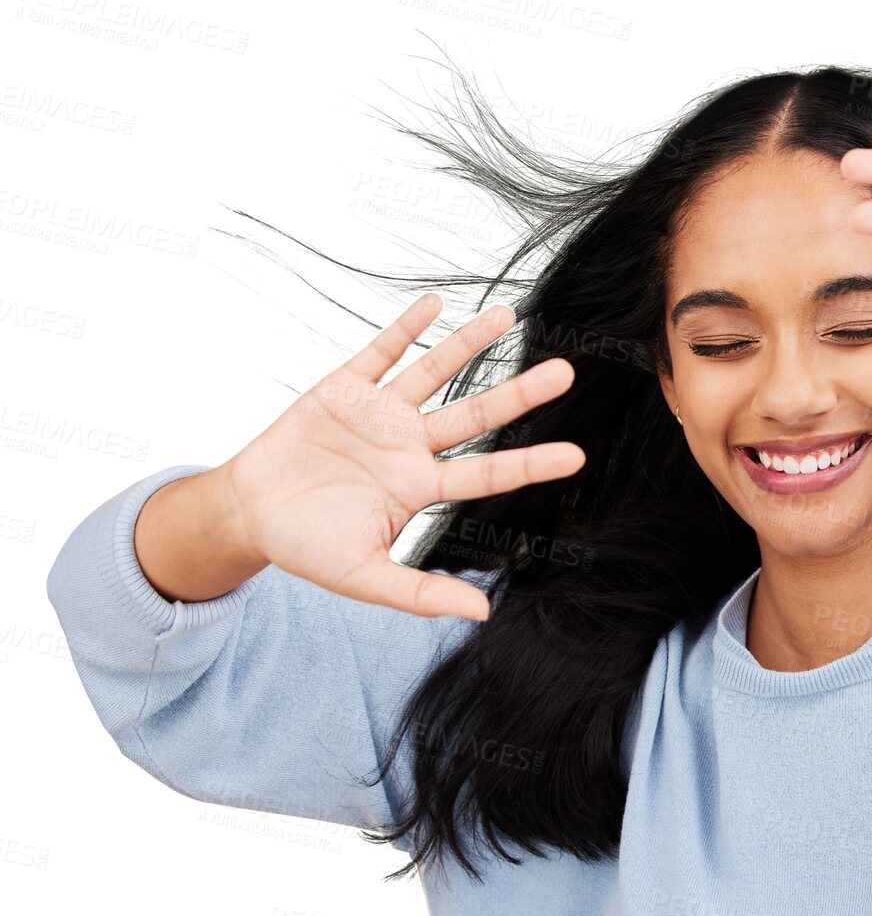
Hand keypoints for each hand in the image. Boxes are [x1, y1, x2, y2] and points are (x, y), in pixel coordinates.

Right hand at [216, 294, 584, 621]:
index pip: (488, 473)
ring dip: (469, 344)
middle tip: (566, 372)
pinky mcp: (344, 388)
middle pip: (476, 415)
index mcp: (420, 487)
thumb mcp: (365, 578)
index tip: (577, 455)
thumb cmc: (308, 547)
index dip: (531, 464)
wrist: (249, 515)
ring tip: (509, 314)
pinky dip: (406, 328)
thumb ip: (421, 594)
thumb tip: (482, 613)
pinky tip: (435, 303)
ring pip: (436, 373)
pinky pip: (381, 352)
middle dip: (520, 394)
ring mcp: (380, 414)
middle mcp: (410, 445)